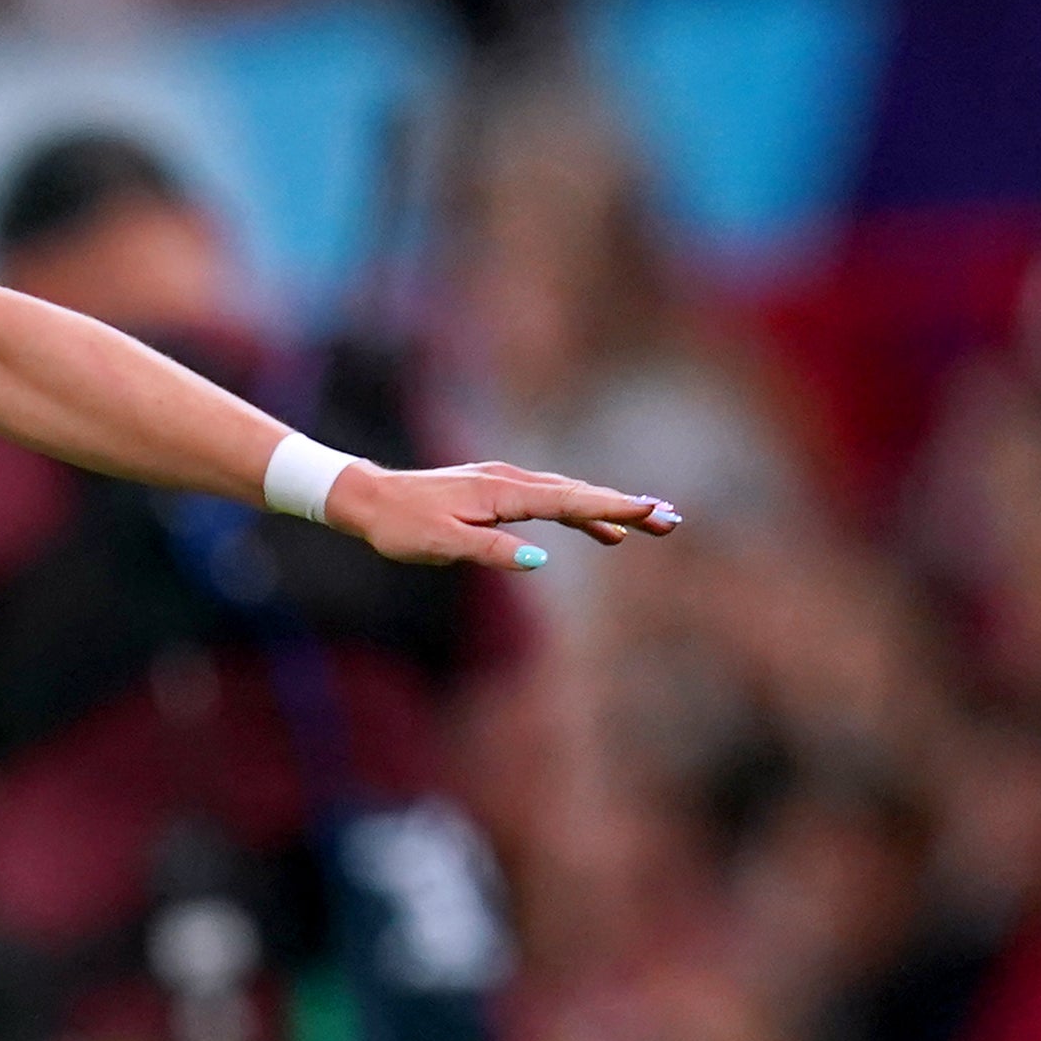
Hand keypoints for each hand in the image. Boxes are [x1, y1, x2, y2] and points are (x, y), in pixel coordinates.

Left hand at [325, 460, 682, 571]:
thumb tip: (539, 560)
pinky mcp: (497, 490)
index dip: (613, 508)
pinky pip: (550, 500)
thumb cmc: (401, 525)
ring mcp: (505, 483)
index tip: (652, 510)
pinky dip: (580, 512)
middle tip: (672, 520)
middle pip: (579, 494)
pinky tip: (600, 532)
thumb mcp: (442, 545)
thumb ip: (492, 551)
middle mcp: (510, 480)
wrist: (369, 498)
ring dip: (609, 508)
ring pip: (569, 495)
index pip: (570, 502)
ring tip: (652, 523)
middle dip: (627, 507)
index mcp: (503, 493)